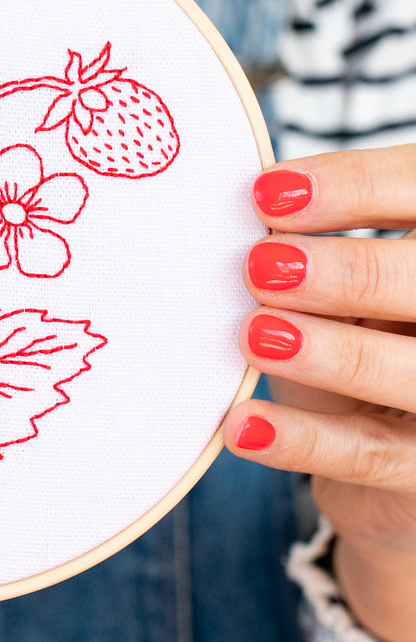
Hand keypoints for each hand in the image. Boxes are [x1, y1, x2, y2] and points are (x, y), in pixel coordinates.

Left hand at [224, 144, 415, 641]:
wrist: (381, 450)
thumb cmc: (351, 337)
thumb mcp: (336, 285)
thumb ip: (307, 245)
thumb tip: (245, 212)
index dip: (356, 185)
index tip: (268, 192)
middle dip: (347, 273)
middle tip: (262, 267)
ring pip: (408, 371)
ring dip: (327, 354)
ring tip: (254, 336)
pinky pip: (371, 456)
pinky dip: (302, 440)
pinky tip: (243, 424)